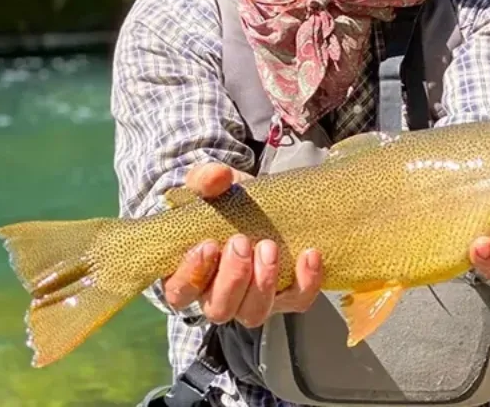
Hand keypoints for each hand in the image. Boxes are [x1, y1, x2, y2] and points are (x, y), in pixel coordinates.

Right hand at [162, 162, 322, 326]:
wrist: (256, 203)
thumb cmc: (221, 202)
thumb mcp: (208, 186)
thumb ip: (205, 179)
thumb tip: (218, 176)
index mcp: (190, 275)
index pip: (180, 292)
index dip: (192, 275)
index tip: (208, 245)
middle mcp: (218, 296)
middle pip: (219, 309)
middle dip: (233, 278)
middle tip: (242, 242)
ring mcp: (253, 299)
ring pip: (254, 312)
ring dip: (263, 283)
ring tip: (270, 247)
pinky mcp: (285, 295)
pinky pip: (297, 300)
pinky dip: (306, 282)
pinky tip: (309, 254)